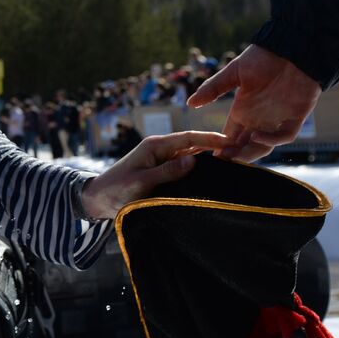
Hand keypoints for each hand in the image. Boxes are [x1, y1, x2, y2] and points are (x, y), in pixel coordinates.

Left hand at [81, 130, 234, 219]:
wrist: (98, 199)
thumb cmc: (117, 190)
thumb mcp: (142, 182)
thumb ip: (167, 172)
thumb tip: (193, 160)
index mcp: (155, 146)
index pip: (189, 138)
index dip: (211, 138)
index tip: (232, 141)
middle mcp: (160, 150)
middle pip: (193, 145)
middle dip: (215, 147)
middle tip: (240, 152)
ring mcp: (161, 160)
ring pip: (190, 156)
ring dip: (209, 159)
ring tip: (232, 164)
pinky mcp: (161, 171)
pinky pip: (184, 167)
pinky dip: (198, 169)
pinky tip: (212, 176)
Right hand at [186, 45, 319, 161]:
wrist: (293, 48)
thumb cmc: (263, 57)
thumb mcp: (234, 72)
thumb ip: (213, 88)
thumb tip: (190, 103)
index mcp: (243, 111)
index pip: (229, 136)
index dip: (221, 147)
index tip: (211, 157)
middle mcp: (258, 119)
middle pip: (245, 146)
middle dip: (234, 156)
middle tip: (222, 161)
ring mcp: (277, 120)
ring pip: (264, 146)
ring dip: (251, 153)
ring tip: (237, 157)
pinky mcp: (296, 117)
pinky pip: (285, 135)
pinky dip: (272, 139)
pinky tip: (257, 136)